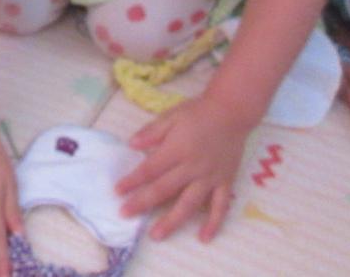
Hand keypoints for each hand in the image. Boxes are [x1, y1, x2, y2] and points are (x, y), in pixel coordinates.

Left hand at [115, 94, 252, 241]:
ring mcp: (210, 177)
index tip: (117, 191)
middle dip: (143, 203)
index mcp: (177, 149)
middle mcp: (193, 167)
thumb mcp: (171, 115)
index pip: (150, 169)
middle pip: (164, 189)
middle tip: (125, 214)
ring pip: (189, 204)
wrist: (232, 111)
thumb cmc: (198, 112)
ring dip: (172, 221)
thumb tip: (131, 144)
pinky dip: (213, 223)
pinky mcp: (225, 182)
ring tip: (156, 235)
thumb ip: (152, 132)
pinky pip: (220, 207)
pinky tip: (203, 238)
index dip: (133, 181)